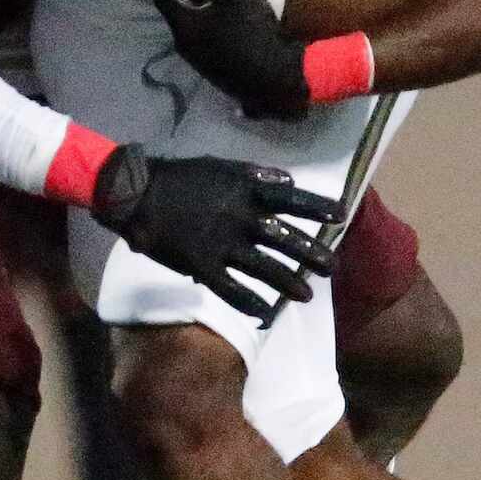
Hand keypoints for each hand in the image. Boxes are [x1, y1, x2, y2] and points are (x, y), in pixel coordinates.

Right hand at [90, 143, 340, 322]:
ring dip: (288, 281)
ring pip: (264, 266)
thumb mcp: (221, 166)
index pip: (290, 198)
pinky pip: (230, 287)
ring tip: (307, 295)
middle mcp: (239, 217)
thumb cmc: (180, 178)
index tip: (341, 215)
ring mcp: (221, 243)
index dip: (317, 207)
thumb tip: (286, 180)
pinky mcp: (201, 264)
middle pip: (284, 238)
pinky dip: (248, 302)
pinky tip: (264, 313)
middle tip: (333, 267)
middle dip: (311, 253)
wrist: (138, 193)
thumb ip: (254, 175)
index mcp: (245, 190)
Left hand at [153, 0, 313, 118]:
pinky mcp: (221, 64)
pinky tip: (240, 4)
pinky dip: (220, 13)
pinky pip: (213, 31)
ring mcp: (204, 57)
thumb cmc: (250, 37)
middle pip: (180, 5)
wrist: (278, 82)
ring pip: (199, 19)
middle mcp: (187, 44)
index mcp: (183, 27)